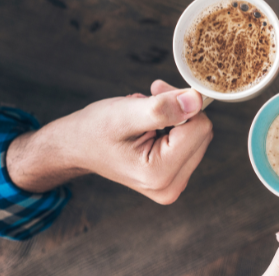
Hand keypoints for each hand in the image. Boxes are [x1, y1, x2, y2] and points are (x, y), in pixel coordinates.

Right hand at [7, 79, 213, 204]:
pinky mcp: (173, 178)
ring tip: (144, 116)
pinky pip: (190, 143)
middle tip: (150, 99)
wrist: (76, 148)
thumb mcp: (125, 114)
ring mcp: (173, 185)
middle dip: (180, 110)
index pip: (200, 127)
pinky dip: (173, 128)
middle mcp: (171, 187)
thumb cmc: (94, 130)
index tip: (157, 90)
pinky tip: (150, 126)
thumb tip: (196, 101)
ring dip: (176, 117)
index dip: (181, 102)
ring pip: (198, 136)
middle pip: (202, 133)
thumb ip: (162, 109)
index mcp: (160, 174)